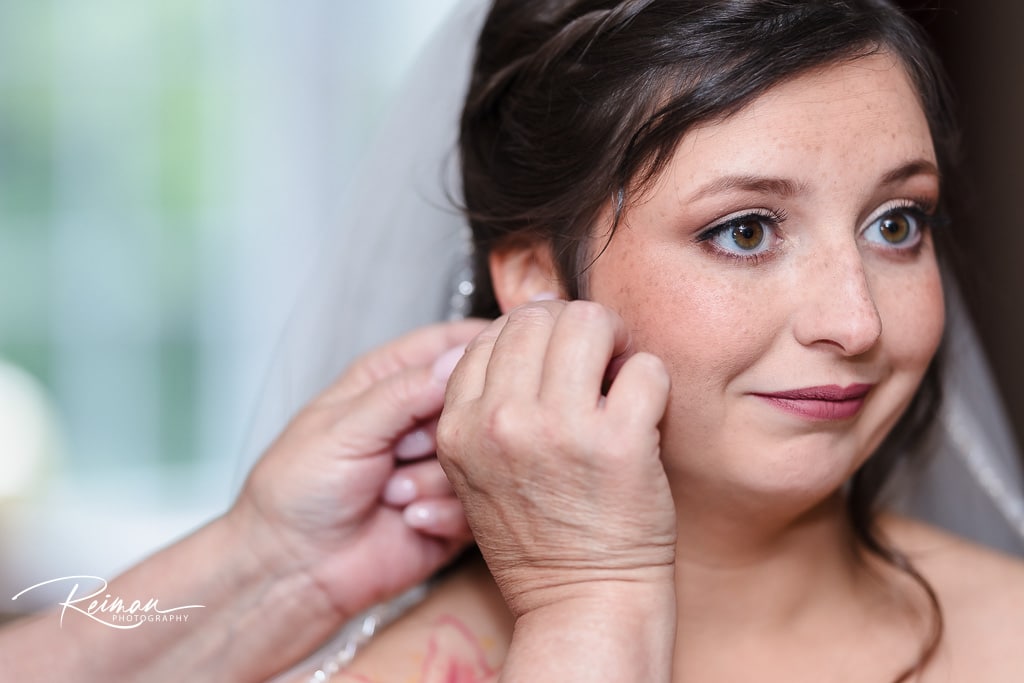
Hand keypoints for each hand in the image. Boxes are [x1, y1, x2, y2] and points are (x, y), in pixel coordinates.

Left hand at [230, 319, 488, 619]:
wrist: (293, 570)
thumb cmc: (297, 490)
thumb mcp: (344, 429)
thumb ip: (403, 392)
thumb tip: (459, 359)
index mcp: (388, 380)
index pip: (448, 342)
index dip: (479, 346)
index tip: (500, 362)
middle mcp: (418, 418)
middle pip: (475, 401)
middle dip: (447, 430)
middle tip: (406, 449)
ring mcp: (438, 464)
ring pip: (479, 455)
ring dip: (435, 480)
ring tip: (392, 495)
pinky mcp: (453, 509)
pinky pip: (477, 503)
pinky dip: (443, 514)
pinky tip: (409, 520)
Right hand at [437, 300, 676, 618]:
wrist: (581, 602)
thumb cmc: (538, 539)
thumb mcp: (477, 472)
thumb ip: (486, 405)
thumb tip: (531, 327)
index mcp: (460, 427)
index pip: (491, 335)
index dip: (531, 335)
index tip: (556, 355)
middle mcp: (502, 422)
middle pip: (536, 317)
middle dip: (572, 327)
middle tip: (598, 354)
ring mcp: (560, 430)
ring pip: (588, 322)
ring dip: (614, 338)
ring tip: (621, 369)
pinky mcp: (620, 442)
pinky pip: (645, 367)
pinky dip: (652, 378)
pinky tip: (645, 407)